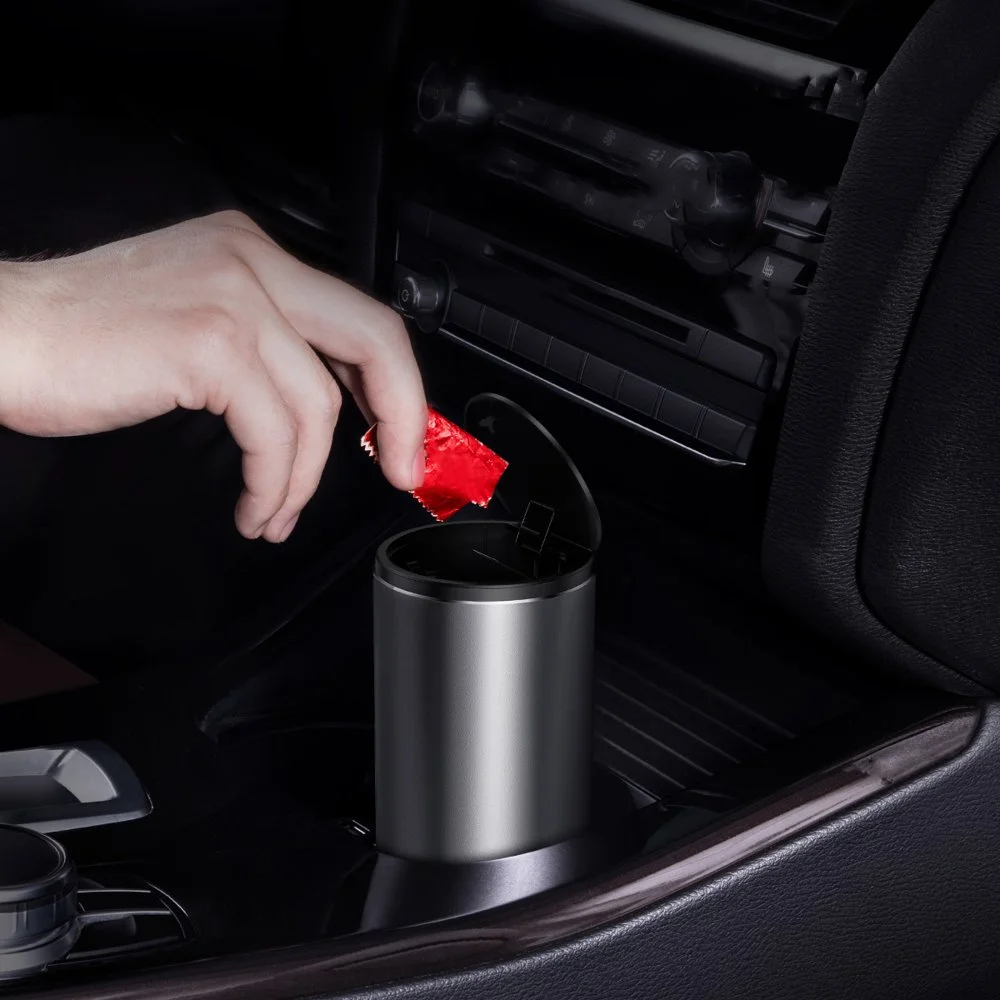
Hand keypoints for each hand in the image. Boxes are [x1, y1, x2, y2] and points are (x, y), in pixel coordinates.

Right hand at [0, 211, 426, 541]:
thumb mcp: (194, 324)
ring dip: (304, 479)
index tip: (403, 435)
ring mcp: (232, 296)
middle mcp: (251, 261)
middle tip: (405, 472)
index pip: (358, 316)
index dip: (396, 384)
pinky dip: (274, 483)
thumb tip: (324, 405)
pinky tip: (254, 507)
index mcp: (251, 254)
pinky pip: (274, 432)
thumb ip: (264, 349)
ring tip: (274, 513)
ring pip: (317, 405)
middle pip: (374, 339)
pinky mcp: (209, 343)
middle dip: (404, 416)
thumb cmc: (83, 341)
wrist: (1, 336)